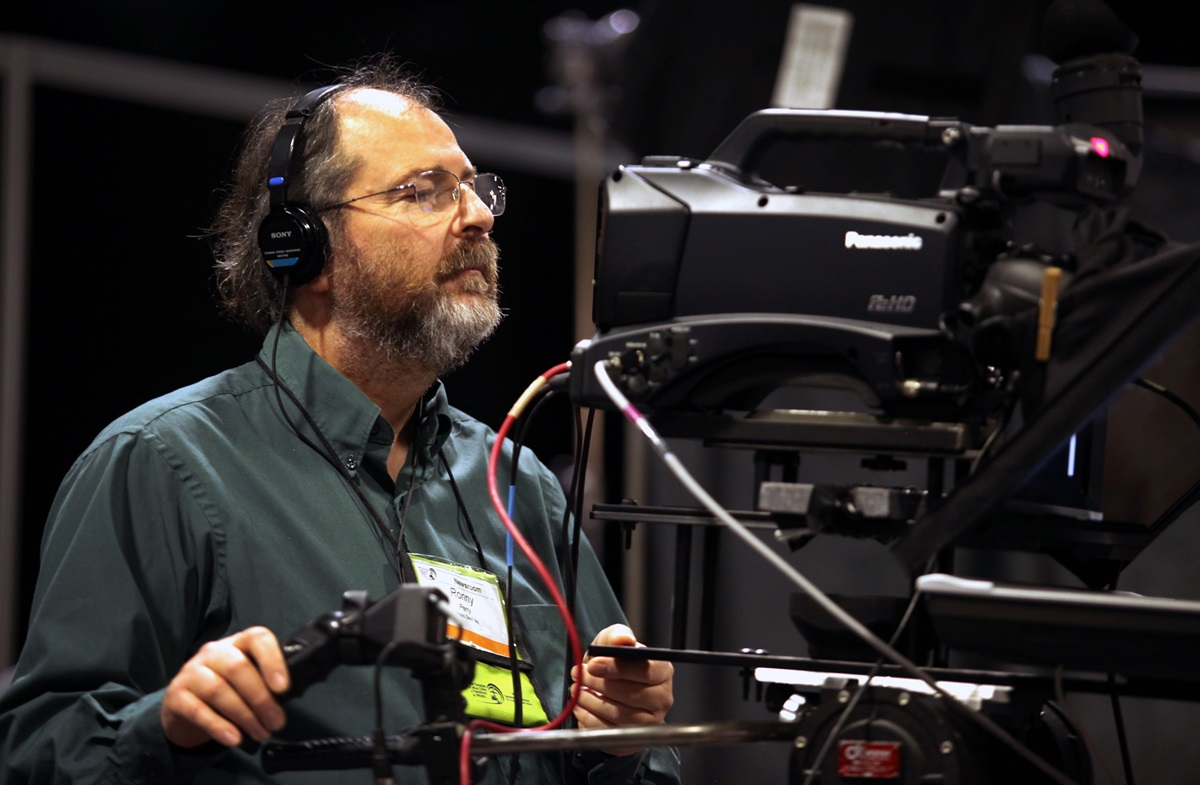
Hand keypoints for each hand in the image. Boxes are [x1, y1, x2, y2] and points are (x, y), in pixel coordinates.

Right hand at [161, 626, 289, 747]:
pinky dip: (219, 726)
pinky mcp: (176, 695)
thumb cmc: (227, 690)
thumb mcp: (247, 680)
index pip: (257, 638)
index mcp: (238, 643)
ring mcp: (191, 671)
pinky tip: (234, 739)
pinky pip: (198, 710)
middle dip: (261, 699)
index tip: (283, 688)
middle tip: (276, 723)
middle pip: (238, 668)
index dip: (272, 660)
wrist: (184, 708)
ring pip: (218, 690)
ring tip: (260, 734)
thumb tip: (289, 696)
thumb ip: (265, 682)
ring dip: (244, 716)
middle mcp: (213, 652)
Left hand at [571, 624, 673, 755]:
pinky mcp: (634, 739)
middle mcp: (662, 697)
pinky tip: (580, 706)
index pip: (645, 670)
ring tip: (577, 691)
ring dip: (591, 702)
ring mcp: (651, 721)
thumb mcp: (612, 643)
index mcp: (662, 670)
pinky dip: (589, 718)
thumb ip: (617, 636)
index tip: (592, 664)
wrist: (609, 692)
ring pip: (619, 714)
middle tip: (578, 675)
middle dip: (598, 684)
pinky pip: (609, 731)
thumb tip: (623, 639)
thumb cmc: (614, 664)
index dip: (617, 668)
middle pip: (631, 694)